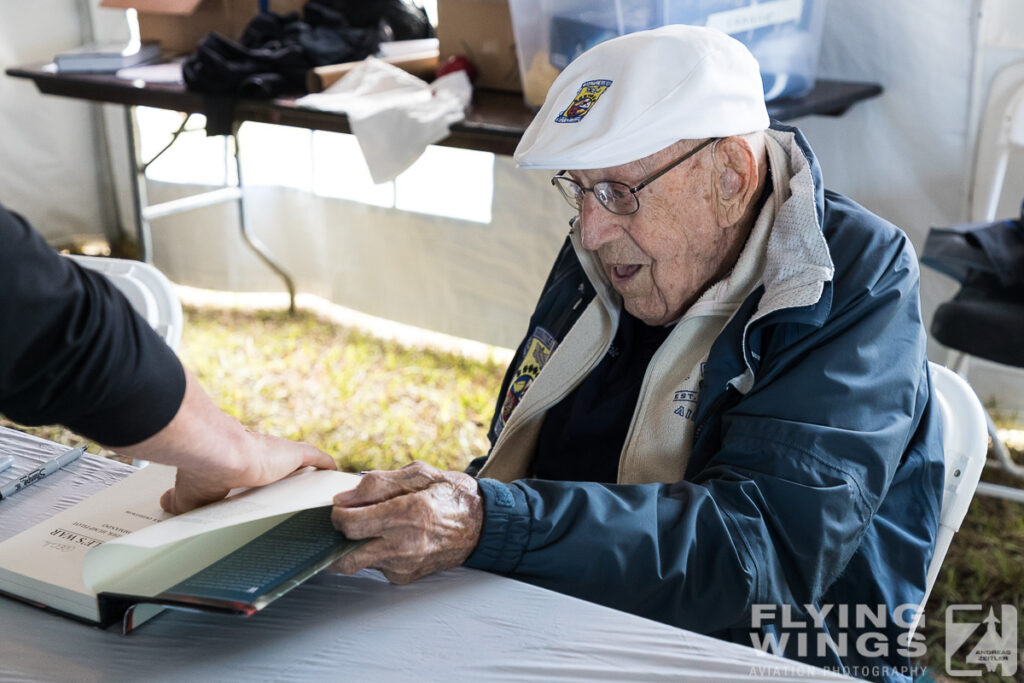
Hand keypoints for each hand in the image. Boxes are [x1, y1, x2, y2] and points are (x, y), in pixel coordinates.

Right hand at [115, 368, 335, 513]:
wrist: (216, 452)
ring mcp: (278, 454)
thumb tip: (165, 503)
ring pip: (300, 463)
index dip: (258, 475)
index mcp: (236, 459)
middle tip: (294, 496)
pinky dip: (328, 467)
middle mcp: (259, 452)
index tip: (261, 486)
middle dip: (286, 479)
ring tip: (317, 492)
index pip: (251, 467)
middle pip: (278, 465)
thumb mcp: (188, 495)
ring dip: (309, 475)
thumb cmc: (201, 471)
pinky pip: (318, 459)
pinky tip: (337, 475)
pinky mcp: (294, 454)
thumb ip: (180, 500)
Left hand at [330, 461, 482, 583]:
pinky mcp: (405, 577)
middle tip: (346, 521)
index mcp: (409, 513)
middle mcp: (405, 544)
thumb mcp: (420, 474)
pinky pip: (376, 566)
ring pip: (358, 563)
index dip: (337, 512)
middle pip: (345, 556)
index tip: (342, 505)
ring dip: (356, 545)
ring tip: (372, 526)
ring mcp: (404, 565)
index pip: (350, 523)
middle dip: (336, 538)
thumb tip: (345, 497)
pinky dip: (375, 552)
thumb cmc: (453, 496)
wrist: (483, 525)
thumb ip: (379, 483)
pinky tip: (391, 537)